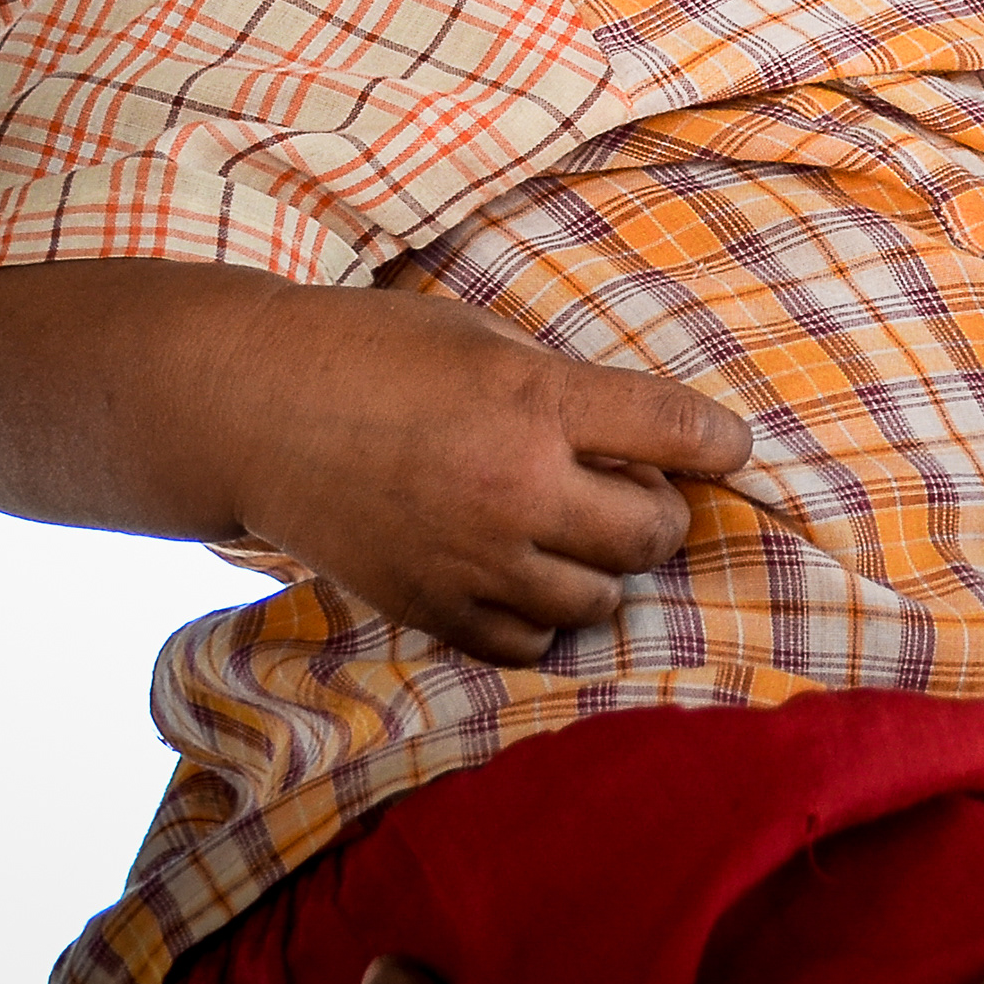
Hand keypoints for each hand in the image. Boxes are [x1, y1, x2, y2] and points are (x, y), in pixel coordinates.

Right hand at [220, 283, 754, 664]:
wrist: (253, 410)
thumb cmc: (374, 353)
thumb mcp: (486, 339)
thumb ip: (566, 390)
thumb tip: (641, 440)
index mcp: (537, 403)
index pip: (677, 429)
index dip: (722, 441)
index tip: (729, 447)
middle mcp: (515, 488)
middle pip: (651, 532)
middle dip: (665, 514)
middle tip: (639, 492)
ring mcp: (471, 559)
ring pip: (599, 600)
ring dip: (609, 572)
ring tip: (582, 538)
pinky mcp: (429, 608)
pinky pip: (527, 644)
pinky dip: (545, 620)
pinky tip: (530, 580)